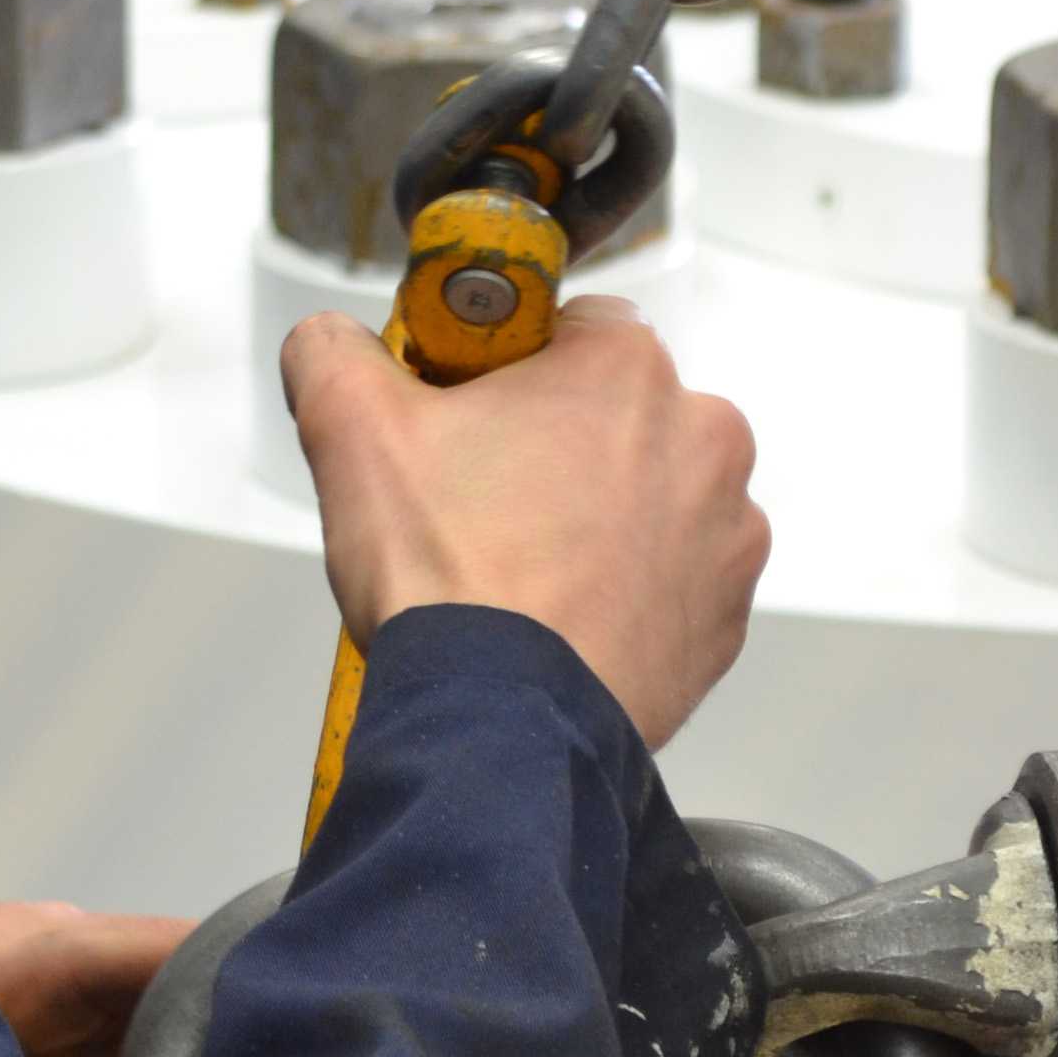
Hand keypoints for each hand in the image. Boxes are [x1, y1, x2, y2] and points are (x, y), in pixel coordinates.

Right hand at [281, 293, 768, 748]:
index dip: (503, 374)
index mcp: (627, 367)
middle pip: (612, 416)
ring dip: (598, 521)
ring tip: (521, 573)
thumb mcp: (353, 432)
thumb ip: (334, 352)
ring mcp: (726, 533)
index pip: (564, 331)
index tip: (463, 422)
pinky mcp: (724, 616)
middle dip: (554, 449)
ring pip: (649, 498)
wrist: (504, 725)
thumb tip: (331, 339)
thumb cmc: (451, 577)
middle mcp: (704, 436)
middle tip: (483, 506)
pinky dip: (626, 592)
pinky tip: (563, 619)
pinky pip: (672, 580)